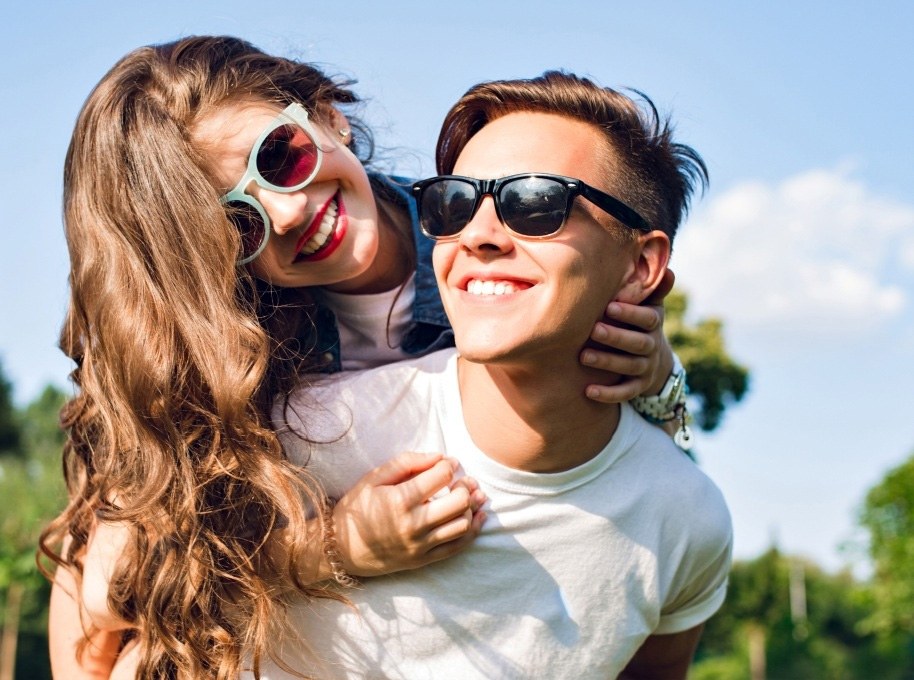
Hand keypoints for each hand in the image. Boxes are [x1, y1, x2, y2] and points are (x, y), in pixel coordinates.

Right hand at [331, 452, 485, 577]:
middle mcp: (413, 524)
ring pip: (462, 525)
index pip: (440, 476)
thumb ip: (407, 463)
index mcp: (400, 500)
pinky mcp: (423, 560)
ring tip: (473, 495)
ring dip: (473, 507)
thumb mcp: (374, 477)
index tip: (448, 463)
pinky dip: (473, 531)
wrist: (341, 549)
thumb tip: (439, 456)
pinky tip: (479, 516)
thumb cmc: (357, 508)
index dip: (449, 466)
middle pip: (459, 502)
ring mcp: (419, 545)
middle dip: (466, 485)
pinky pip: (457, 547)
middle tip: (465, 480)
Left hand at [582, 269, 675, 402]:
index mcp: (653, 323)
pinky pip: (625, 393)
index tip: (610, 305)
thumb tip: (666, 265)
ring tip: (584, 356)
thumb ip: (651, 287)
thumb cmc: (639, 321)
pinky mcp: (637, 387)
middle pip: (638, 343)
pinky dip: (608, 394)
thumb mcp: (649, 303)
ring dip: (607, 362)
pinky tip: (587, 391)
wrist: (654, 359)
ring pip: (629, 367)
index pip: (648, 318)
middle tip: (594, 329)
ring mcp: (645, 368)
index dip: (631, 313)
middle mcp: (652, 346)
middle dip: (617, 336)